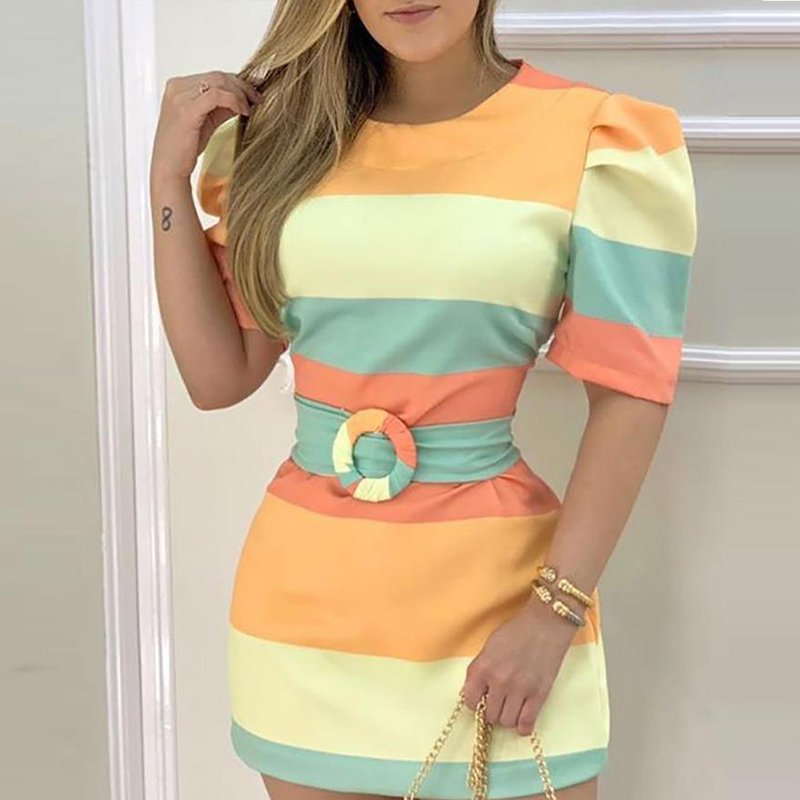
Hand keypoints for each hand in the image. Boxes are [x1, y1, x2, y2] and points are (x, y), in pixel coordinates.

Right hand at [150, 70, 262, 185]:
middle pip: (218, 76)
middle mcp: (177, 87)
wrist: (169, 169)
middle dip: (242, 87)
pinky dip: (233, 101)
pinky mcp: (187, 109)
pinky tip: (242, 112)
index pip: (214, 76)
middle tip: (258, 99)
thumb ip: (222, 108)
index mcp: (179, 87)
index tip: (254, 94)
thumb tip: (244, 99)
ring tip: (251, 108)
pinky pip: (216, 96)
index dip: (238, 83)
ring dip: (240, 94)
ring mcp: (180, 96)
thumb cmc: (185, 149)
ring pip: (219, 82)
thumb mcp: (207, 121)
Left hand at [460, 592, 579, 735]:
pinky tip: (522, 721)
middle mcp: (498, 681)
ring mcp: (519, 690)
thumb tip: (478, 692)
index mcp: (482, 667)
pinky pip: (526, 722)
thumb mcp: (490, 646)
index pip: (470, 701)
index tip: (481, 700)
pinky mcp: (539, 694)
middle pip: (489, 715)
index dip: (475, 702)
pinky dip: (522, 726)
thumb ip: (482, 670)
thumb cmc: (516, 631)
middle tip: (499, 703)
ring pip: (506, 721)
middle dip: (492, 711)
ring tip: (511, 707)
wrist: (546, 623)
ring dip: (507, 717)